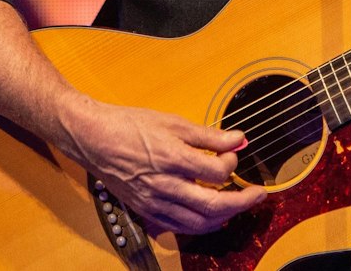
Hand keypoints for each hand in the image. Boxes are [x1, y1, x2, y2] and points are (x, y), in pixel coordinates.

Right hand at [55, 98, 266, 234]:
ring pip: (198, 223)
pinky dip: (201, 224)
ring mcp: (154, 202)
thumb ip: (208, 135)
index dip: (232, 164)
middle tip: (258, 194)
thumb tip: (238, 140)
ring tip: (238, 205)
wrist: (93, 138)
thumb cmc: (129, 125)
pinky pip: (179, 227)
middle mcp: (164, 185)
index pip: (216, 172)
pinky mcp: (146, 210)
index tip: (233, 154)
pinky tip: (211, 215)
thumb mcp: (173, 122)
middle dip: (242, 202)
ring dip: (224, 217)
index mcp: (172, 158)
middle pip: (213, 205)